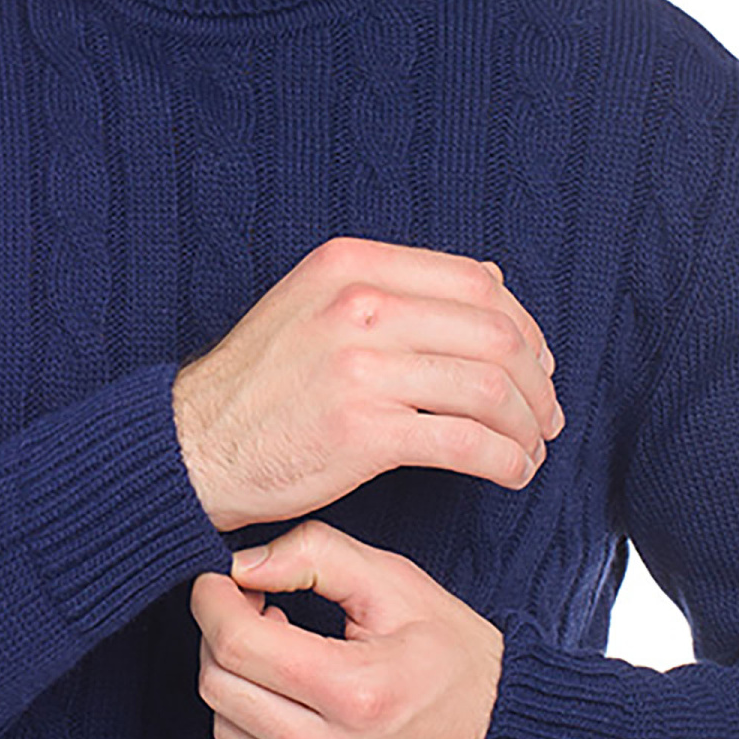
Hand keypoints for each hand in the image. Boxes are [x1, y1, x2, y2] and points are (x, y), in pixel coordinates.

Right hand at [173, 237, 562, 532]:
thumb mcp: (315, 303)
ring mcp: (361, 367)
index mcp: (352, 265)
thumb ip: (395, 287)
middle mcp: (359, 304)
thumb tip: (491, 280)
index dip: (525, 325)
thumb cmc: (259, 383)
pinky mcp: (362, 431)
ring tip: (530, 450)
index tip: (536, 363)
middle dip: (537, 381)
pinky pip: (464, 443)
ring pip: (489, 388)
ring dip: (527, 425)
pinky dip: (504, 460)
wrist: (193, 444)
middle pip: (494, 334)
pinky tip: (510, 473)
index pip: (477, 281)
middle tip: (546, 415)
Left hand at [191, 522, 503, 738]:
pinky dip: (264, 729)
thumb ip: (316, 555)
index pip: (237, 644)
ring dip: (239, 685)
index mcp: (357, 691)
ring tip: (283, 658)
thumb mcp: (396, 584)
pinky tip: (301, 704)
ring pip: (228, 731)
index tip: (220, 582)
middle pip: (220, 688)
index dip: (214, 602)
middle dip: (221, 637)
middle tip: (256, 611)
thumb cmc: (453, 656)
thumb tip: (241, 565)